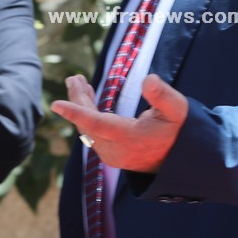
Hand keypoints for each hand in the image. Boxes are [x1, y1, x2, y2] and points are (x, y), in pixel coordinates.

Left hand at [51, 73, 188, 172]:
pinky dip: (87, 115)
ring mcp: (111, 155)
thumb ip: (162, 94)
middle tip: (73, 78)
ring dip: (82, 106)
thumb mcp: (176, 109)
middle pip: (87, 123)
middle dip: (77, 99)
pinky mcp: (110, 155)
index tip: (56, 104)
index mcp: (129, 138)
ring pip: (88, 129)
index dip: (75, 112)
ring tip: (78, 83)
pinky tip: (88, 99)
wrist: (180, 159)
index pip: (96, 124)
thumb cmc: (178, 129)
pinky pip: (92, 133)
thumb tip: (148, 78)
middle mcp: (115, 150)